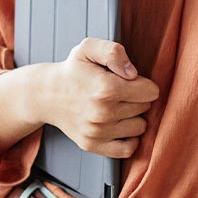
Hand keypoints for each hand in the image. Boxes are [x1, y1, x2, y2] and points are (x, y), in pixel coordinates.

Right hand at [40, 37, 158, 157]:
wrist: (47, 95)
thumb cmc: (72, 70)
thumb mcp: (88, 48)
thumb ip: (113, 52)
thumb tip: (132, 73)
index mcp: (106, 88)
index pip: (151, 92)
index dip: (144, 83)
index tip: (130, 80)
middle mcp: (103, 113)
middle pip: (145, 108)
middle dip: (138, 98)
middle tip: (120, 92)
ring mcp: (98, 132)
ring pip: (140, 127)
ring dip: (133, 117)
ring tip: (118, 107)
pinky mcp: (93, 145)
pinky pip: (128, 150)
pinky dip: (129, 139)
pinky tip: (120, 126)